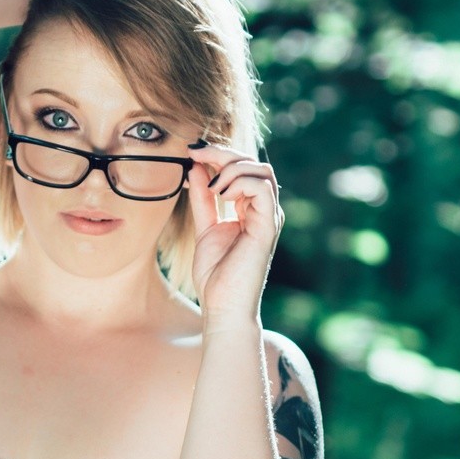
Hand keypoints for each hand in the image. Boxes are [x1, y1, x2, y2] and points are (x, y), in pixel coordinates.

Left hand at [184, 143, 283, 325]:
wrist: (222, 307)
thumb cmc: (216, 276)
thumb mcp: (204, 228)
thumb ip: (202, 198)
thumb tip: (196, 167)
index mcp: (250, 210)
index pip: (242, 169)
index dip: (218, 155)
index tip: (191, 152)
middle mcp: (263, 211)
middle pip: (253, 164)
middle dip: (223, 153)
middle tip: (196, 154)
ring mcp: (268, 217)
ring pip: (261, 170)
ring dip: (232, 168)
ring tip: (211, 184)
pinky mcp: (268, 226)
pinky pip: (262, 188)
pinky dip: (240, 182)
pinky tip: (221, 194)